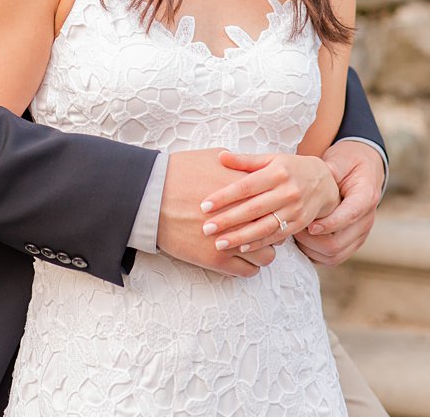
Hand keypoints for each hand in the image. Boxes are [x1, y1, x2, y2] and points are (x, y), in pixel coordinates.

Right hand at [157, 148, 276, 276]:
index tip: (267, 209)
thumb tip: (247, 166)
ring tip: (250, 246)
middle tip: (260, 228)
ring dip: (260, 251)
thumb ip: (237, 164)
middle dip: (271, 230)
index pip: (276, 206)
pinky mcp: (217, 260)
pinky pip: (248, 271)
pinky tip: (237, 257)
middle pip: (277, 231)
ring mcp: (232, 241)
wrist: (151, 197)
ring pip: (267, 256)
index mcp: (247, 192)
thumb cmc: (179, 173)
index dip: (273, 208)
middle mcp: (246, 218)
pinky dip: (246, 266)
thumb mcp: (213, 158)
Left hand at [199, 151, 339, 254]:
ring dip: (240, 237)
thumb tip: (220, 157)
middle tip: (206, 228)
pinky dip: (258, 243)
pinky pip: (275, 236)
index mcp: (277, 172)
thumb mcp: (271, 159)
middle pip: (253, 208)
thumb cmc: (290, 168)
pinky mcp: (299, 224)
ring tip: (219, 243)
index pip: (246, 186)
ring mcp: (294, 209)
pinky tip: (241, 248)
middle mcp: (288, 191)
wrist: (323, 182)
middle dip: (228, 220)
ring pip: (264, 226)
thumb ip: (245, 161)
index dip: (224, 196)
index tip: (204, 205)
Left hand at [294, 140, 383, 266]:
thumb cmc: (350, 161)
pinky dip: (315, 253)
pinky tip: (302, 240)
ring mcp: (360, 234)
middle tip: (294, 227)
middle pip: (338, 243)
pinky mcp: (351, 242)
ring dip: (311, 249)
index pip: (349, 216)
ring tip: (296, 233)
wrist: (364, 167)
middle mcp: (366, 220)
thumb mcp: (340, 158)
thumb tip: (312, 181)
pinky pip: (332, 258)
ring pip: (334, 255)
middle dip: (311, 240)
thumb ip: (329, 171)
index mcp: (366, 197)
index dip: (328, 224)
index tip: (309, 225)